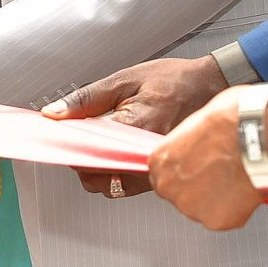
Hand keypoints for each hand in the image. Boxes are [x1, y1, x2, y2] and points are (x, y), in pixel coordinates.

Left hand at [42, 55, 225, 196]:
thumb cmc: (175, 80)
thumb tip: (55, 112)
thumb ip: (87, 98)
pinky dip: (117, 172)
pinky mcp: (161, 173)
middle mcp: (145, 154)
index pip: (87, 154)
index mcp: (135, 127)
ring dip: (99, 170)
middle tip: (85, 138)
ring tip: (106, 142)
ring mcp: (155, 168)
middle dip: (82, 161)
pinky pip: (128, 186)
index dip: (69, 148)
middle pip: (95, 178)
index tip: (62, 139)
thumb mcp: (125, 79)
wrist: (212, 85)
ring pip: (111, 186)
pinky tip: (121, 149)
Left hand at [149, 89, 264, 229]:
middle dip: (198, 186)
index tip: (197, 167)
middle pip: (179, 194)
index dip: (183, 171)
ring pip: (202, 207)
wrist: (260, 137)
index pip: (162, 174)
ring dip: (216, 198)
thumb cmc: (233, 121)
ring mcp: (192, 207)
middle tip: (219, 172)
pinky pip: (224, 217)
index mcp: (161, 160)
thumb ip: (189, 142)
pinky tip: (244, 188)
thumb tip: (197, 145)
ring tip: (235, 178)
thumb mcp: (199, 120)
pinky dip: (235, 207)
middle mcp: (170, 187)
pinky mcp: (216, 221)